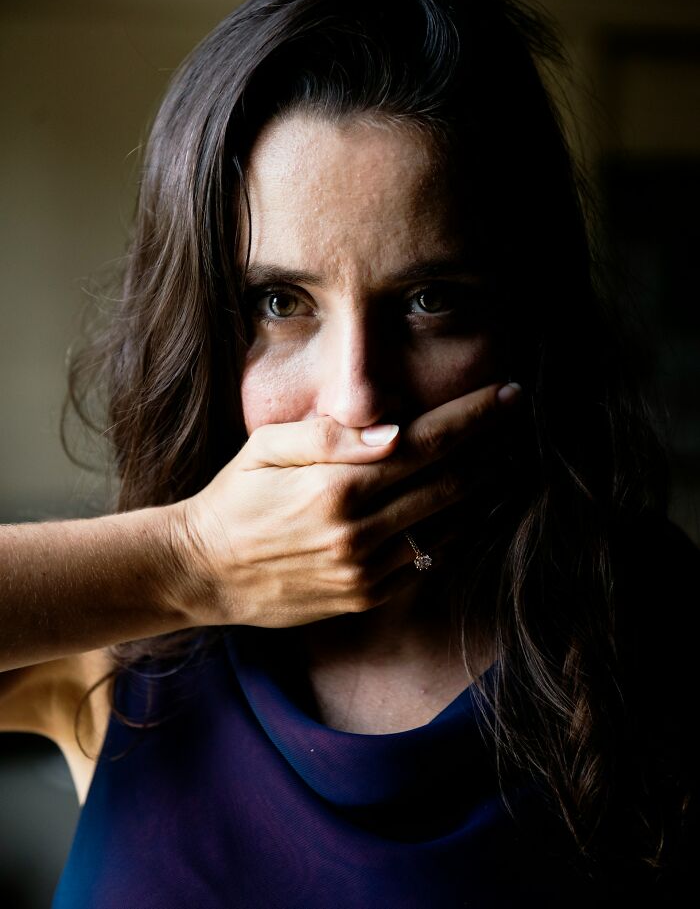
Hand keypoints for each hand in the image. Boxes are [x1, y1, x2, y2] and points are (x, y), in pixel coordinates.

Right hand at [172, 382, 520, 628]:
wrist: (204, 571)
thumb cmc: (235, 497)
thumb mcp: (266, 448)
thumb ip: (330, 437)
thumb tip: (393, 431)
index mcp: (337, 486)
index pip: (428, 444)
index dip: (476, 417)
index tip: (510, 394)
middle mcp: (359, 532)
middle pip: (453, 484)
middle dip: (495, 448)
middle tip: (518, 423)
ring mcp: (366, 570)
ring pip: (449, 525)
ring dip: (485, 490)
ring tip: (507, 459)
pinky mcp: (366, 596)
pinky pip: (426, 559)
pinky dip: (453, 530)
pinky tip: (465, 507)